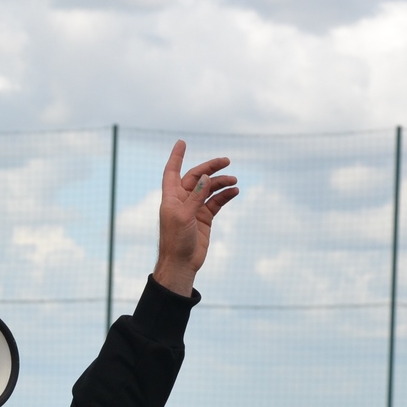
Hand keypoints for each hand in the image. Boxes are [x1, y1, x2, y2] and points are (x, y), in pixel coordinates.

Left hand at [153, 142, 237, 295]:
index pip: (172, 171)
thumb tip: (207, 177)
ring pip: (209, 189)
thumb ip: (196, 196)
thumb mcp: (185, 216)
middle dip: (211, 168)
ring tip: (234, 180)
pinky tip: (235, 191)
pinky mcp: (205, 218)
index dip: (176, 157)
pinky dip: (225, 195)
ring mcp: (194, 208)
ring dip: (221, 183)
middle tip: (226, 161)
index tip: (182, 142)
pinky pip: (216, 202)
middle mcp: (182, 200)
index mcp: (171, 197)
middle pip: (197, 177)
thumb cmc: (176, 241)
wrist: (181, 263)